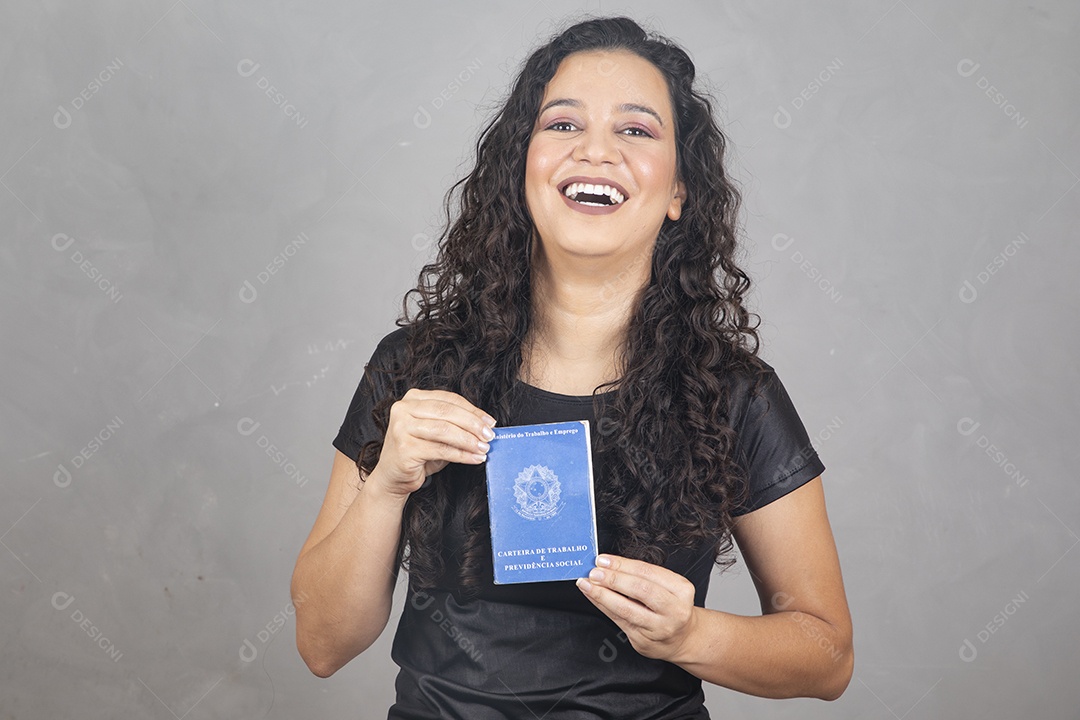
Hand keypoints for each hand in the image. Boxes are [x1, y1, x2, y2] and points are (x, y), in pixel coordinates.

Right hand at [370, 388, 495, 498]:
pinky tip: (473, 458)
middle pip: (447, 412)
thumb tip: (485, 425)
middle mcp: (404, 409)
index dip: (473, 410)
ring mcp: (401, 427)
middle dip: (473, 424)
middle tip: (489, 435)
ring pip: (445, 430)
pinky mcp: (404, 447)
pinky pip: (441, 449)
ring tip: (483, 448)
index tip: (490, 421)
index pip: (449, 399)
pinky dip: (461, 454)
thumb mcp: (437, 433)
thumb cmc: (417, 453)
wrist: (393, 477)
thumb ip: (455, 424)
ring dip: (469, 440)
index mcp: (413, 399)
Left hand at [576, 554, 698, 662]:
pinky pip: (619, 620)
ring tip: (588, 584)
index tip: (604, 560)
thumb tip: (609, 564)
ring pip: (626, 609)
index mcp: (681, 589)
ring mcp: (659, 628)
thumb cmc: (671, 607)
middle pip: (640, 590)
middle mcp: (674, 610)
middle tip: (594, 572)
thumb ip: (641, 576)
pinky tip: (594, 597)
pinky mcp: (644, 640)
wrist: (682, 638)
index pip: (648, 572)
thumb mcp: (668, 587)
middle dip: (613, 579)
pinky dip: (603, 606)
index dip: (623, 565)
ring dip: (602, 594)